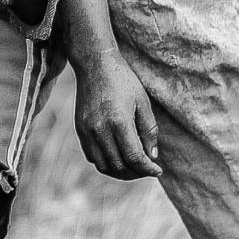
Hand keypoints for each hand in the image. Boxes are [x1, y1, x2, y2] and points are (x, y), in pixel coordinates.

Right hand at [73, 49, 162, 179]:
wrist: (95, 66)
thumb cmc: (123, 81)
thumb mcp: (143, 103)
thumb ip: (149, 131)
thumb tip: (152, 156)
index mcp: (119, 122)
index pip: (134, 157)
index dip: (148, 168)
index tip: (158, 170)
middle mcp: (100, 129)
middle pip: (119, 165)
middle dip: (137, 172)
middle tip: (147, 169)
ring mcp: (87, 131)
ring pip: (104, 165)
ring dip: (120, 172)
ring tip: (133, 168)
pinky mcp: (80, 130)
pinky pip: (92, 156)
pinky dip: (106, 163)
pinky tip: (117, 158)